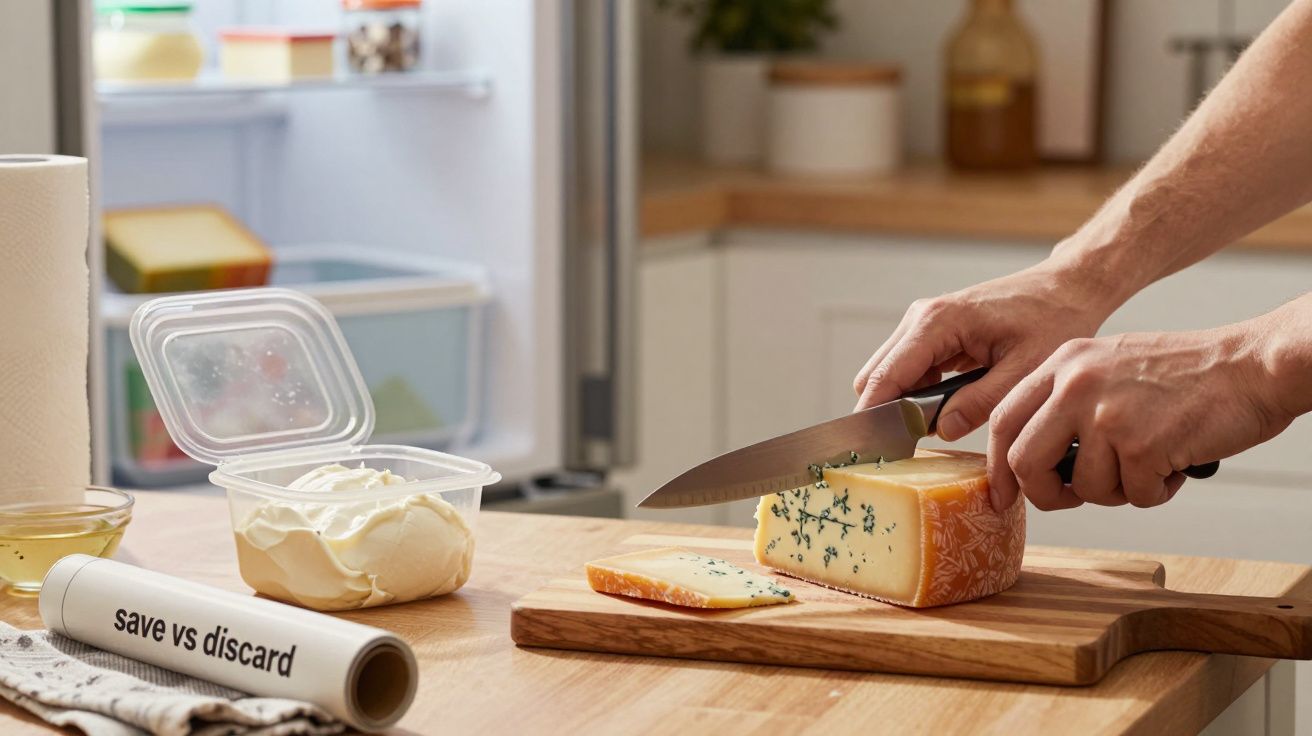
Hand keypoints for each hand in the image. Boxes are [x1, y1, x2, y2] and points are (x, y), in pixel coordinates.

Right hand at [852, 256, 1124, 440]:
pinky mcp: (931, 333)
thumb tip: (940, 428)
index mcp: (938, 322)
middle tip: (914, 448)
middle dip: (886, 413)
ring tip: (937, 428)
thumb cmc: (1053, 320)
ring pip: (888, 374)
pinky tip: (948, 407)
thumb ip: (981, 402)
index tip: (876, 452)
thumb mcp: (1025, 369)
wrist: (1066, 288)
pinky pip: (907, 370)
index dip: (875, 417)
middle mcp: (921, 318)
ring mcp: (923, 323)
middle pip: (875, 376)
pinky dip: (917, 393)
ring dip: (902, 404)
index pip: (886, 376)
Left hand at [988, 323, 1296, 511]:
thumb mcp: (1109, 367)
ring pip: (1083, 487)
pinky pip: (1133, 495)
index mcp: (1063, 363)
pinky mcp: (1141, 443)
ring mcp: (1106, 413)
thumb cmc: (1188, 374)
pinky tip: (1175, 463)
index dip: (998, 465)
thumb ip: (1067, 402)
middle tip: (1069, 499)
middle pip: (1024, 461)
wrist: (1252, 365)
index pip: (1003, 420)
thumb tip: (1032, 458)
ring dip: (1117, 491)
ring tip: (1149, 463)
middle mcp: (1076, 384)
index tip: (1002, 493)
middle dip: (1044, 494)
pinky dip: (1156, 492)